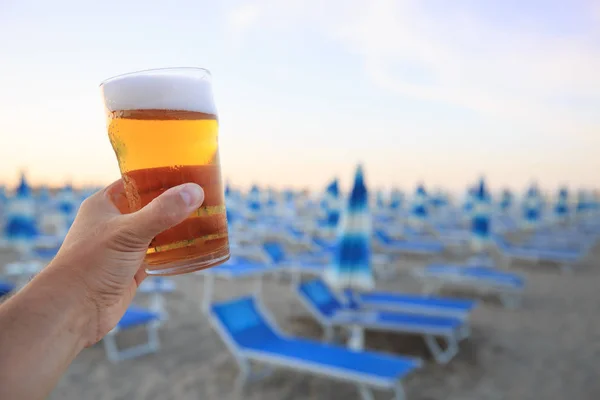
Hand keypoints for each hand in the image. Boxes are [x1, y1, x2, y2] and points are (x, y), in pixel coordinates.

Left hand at [48, 179, 203, 346]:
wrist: (75, 311)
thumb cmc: (90, 265)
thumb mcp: (128, 232)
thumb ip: (162, 212)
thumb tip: (195, 191)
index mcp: (105, 204)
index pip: (137, 181)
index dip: (160, 175)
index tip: (188, 172)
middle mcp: (115, 222)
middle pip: (151, 205)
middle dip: (175, 202)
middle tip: (204, 195)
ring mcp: (125, 246)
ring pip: (157, 229)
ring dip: (178, 226)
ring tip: (206, 217)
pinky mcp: (133, 268)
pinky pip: (160, 253)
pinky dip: (176, 249)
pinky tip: (195, 245)